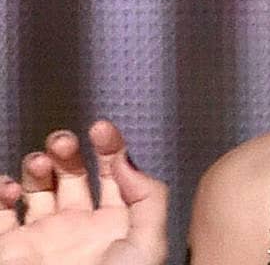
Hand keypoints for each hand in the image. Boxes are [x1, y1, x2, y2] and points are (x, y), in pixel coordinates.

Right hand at [0, 121, 167, 264]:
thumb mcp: (148, 243)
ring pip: (37, 187)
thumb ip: (148, 197)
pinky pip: (0, 213)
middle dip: (68, 150)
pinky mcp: (10, 248)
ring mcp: (42, 237)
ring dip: (38, 165)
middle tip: (65, 142)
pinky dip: (1, 191)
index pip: (114, 174)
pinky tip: (10, 188)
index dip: (110, 146)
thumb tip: (127, 160)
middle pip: (73, 174)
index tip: (102, 128)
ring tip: (43, 163)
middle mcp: (79, 228)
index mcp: (115, 225)